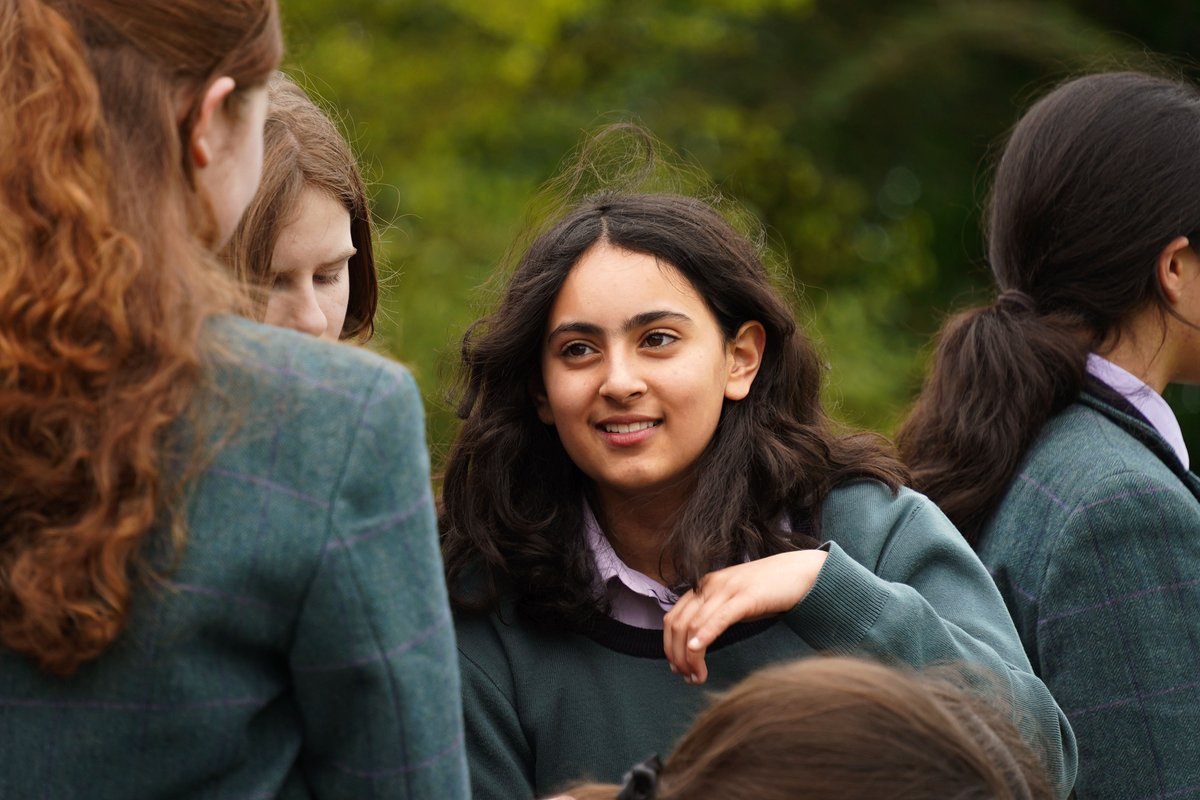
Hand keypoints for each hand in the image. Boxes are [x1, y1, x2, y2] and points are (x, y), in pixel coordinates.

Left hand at [661, 549, 827, 683]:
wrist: (800, 572)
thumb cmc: (768, 591)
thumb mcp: (734, 602)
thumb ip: (715, 616)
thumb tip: (697, 644)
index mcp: (704, 586)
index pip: (672, 618)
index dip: (669, 646)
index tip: (677, 668)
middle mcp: (710, 585)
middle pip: (678, 624)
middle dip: (677, 656)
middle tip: (687, 678)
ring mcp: (727, 589)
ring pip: (694, 625)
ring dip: (690, 657)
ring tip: (697, 677)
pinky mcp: (746, 596)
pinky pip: (718, 618)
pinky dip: (703, 636)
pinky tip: (697, 651)